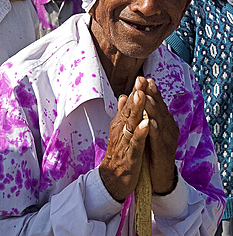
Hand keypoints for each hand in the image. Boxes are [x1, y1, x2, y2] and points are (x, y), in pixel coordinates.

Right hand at [99, 77, 149, 200]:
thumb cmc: (118, 153)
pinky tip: (145, 124)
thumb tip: (123, 96)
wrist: (111, 180)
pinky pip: (135, 143)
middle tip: (140, 80)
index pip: (128, 106)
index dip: (135, 92)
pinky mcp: (129, 156)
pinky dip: (140, 133)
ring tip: (141, 95)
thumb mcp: (120, 132)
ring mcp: (124, 143)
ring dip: (136, 109)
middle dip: (136, 95)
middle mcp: (121, 131)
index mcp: (120, 125)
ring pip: (130, 124)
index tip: (142, 78)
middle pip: (128, 111)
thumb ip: (122, 114)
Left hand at [138, 77, 178, 194]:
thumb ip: (142, 112)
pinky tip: (150, 123)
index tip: (144, 78)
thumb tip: (134, 95)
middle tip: (147, 82)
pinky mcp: (164, 152)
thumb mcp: (146, 129)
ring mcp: (167, 140)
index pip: (156, 103)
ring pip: (160, 121)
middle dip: (153, 95)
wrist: (157, 176)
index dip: (150, 91)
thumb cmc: (151, 150)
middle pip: (160, 108)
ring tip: (148, 98)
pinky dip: (154, 131)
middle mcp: (168, 128)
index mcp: (163, 121)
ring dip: (154, 109)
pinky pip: (158, 140)